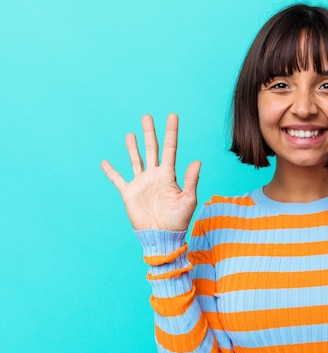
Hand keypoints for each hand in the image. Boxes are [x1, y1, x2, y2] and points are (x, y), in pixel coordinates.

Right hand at [101, 113, 200, 230]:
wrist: (162, 236)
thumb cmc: (178, 220)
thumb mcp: (188, 199)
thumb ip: (191, 180)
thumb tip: (197, 160)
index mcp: (169, 174)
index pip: (170, 148)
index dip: (171, 132)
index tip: (172, 116)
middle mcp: (154, 175)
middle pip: (152, 149)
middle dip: (150, 133)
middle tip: (147, 116)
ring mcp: (141, 183)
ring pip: (136, 160)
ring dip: (132, 147)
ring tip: (131, 134)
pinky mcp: (129, 193)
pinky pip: (118, 179)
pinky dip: (111, 171)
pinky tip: (105, 162)